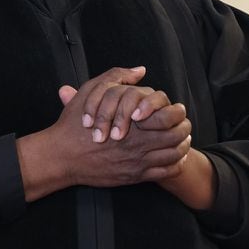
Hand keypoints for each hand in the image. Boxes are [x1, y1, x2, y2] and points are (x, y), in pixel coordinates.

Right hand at [16, 67, 191, 200]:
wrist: (62, 156)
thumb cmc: (75, 123)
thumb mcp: (92, 91)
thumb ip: (117, 77)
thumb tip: (140, 70)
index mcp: (133, 121)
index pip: (169, 116)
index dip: (178, 112)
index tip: (178, 110)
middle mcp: (139, 142)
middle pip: (176, 136)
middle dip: (185, 129)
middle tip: (185, 126)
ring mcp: (137, 162)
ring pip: (173, 155)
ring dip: (182, 147)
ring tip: (184, 141)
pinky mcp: (134, 177)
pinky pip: (164, 173)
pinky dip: (174, 165)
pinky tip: (174, 159)